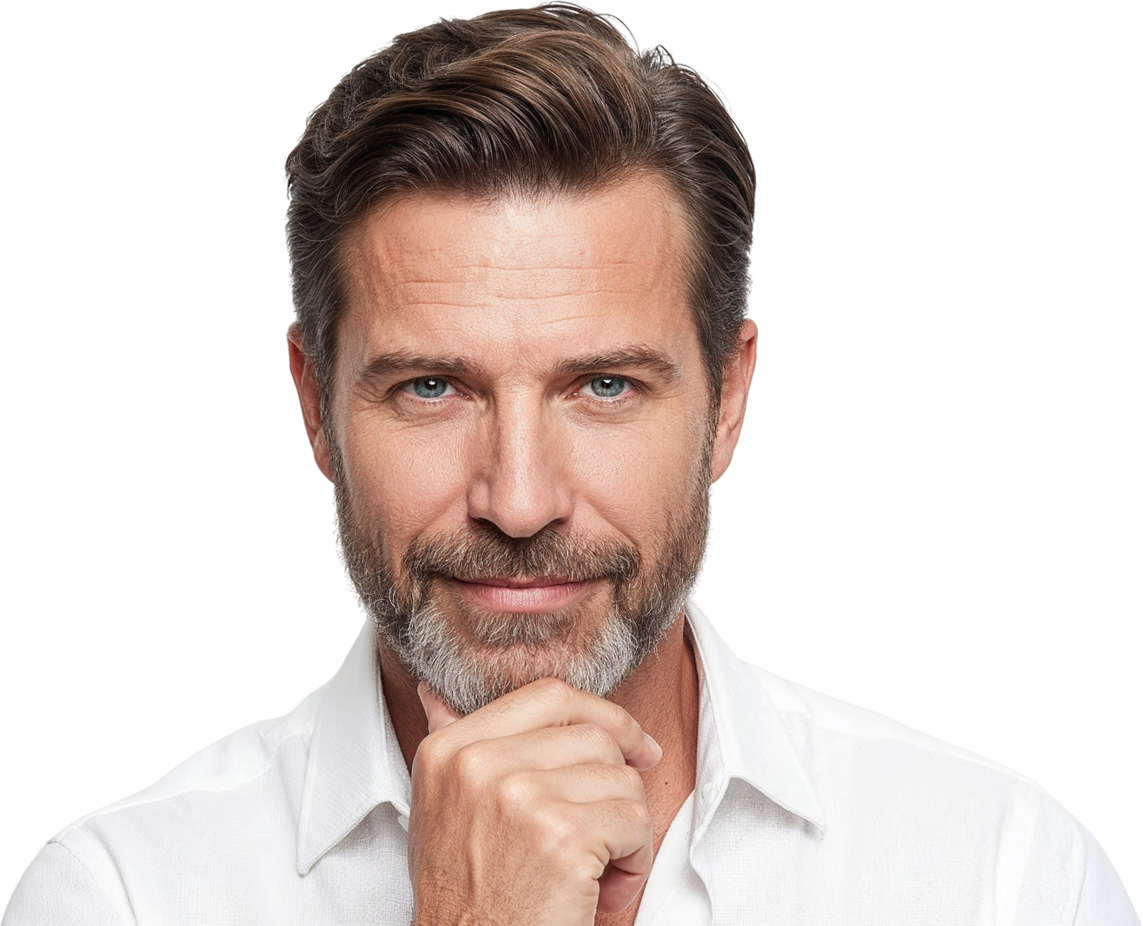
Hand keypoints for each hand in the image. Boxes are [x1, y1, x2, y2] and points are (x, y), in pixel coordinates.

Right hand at [408, 677, 663, 925]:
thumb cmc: (466, 900)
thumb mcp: (442, 810)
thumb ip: (455, 748)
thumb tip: (436, 697)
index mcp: (449, 751)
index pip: (549, 696)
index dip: (601, 715)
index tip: (630, 743)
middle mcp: (477, 765)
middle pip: (594, 736)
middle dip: (619, 783)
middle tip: (612, 826)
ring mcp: (519, 797)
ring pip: (622, 779)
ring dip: (627, 828)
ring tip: (598, 866)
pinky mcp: (562, 836)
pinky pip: (636, 822)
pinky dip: (636, 859)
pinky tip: (604, 887)